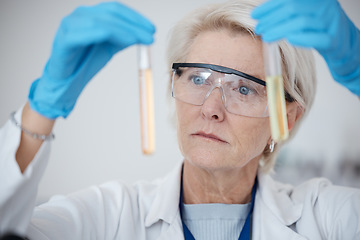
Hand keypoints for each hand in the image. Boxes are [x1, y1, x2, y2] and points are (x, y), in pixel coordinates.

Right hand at [28, 2, 155, 118]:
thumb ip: (124, 38)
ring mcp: (70, 25)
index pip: (116, 8)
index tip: (152, 29)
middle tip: (150, 36)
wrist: (65, 81)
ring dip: (124, 30)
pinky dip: (105, 35)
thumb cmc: (85, 63)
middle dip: (134, 25)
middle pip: (111, 13)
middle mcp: (79, 15)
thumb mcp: (109, 47)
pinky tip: (122, 41)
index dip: (136, 17)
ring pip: (101, 22)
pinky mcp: (64, 40)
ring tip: (139, 40)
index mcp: (90, 14)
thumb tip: (144, 35)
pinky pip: (85, 34)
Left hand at [252, 0, 359, 95]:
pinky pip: (318, 38)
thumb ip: (288, 13)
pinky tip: (288, 40)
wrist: (343, 46)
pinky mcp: (334, 41)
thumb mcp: (305, 16)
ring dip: (280, 29)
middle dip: (271, 18)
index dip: (269, 6)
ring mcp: (331, 23)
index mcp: (316, 0)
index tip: (255, 15)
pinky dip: (301, 38)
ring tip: (266, 37)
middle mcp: (325, 7)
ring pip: (302, 22)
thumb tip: (263, 13)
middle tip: (259, 28)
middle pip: (293, 8)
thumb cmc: (320, 31)